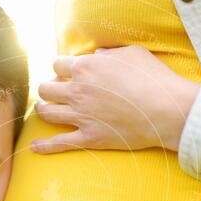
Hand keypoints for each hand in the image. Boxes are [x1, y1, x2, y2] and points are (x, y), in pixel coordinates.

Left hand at [33, 45, 198, 153]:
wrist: (167, 109)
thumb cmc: (154, 78)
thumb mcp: (132, 53)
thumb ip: (109, 53)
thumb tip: (97, 56)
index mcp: (85, 67)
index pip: (57, 64)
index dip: (61, 68)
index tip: (65, 73)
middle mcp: (78, 91)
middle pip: (46, 88)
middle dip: (48, 88)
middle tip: (53, 92)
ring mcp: (81, 116)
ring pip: (47, 112)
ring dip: (43, 110)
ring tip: (44, 110)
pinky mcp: (89, 138)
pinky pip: (60, 143)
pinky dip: (44, 146)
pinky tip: (34, 148)